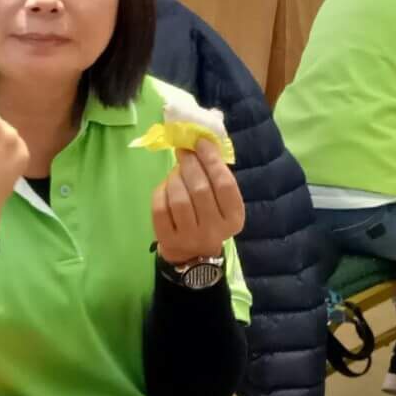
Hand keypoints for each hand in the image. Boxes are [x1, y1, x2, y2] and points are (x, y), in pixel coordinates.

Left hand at [150, 139, 245, 263]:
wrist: (193, 253)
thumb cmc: (209, 217)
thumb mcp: (221, 201)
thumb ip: (216, 176)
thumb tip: (203, 143)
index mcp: (233, 218)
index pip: (224, 184)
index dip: (212, 160)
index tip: (200, 142)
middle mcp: (215, 230)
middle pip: (201, 190)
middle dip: (190, 164)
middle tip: (184, 151)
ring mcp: (191, 237)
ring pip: (179, 199)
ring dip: (176, 178)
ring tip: (176, 171)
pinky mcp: (169, 240)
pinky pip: (161, 208)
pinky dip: (162, 191)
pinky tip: (166, 187)